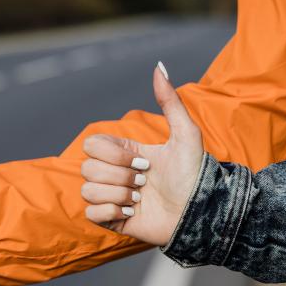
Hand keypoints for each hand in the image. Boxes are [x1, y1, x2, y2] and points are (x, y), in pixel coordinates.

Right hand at [80, 63, 203, 245]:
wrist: (199, 213)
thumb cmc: (195, 175)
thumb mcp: (186, 134)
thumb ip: (170, 101)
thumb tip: (159, 66)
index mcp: (125, 153)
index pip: (91, 144)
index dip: (113, 154)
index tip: (144, 162)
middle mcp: (115, 174)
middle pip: (87, 167)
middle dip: (119, 176)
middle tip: (145, 182)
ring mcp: (111, 197)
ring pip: (88, 190)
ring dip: (118, 195)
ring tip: (140, 200)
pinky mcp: (112, 219)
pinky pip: (90, 213)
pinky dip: (111, 212)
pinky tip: (132, 213)